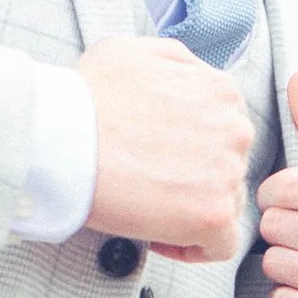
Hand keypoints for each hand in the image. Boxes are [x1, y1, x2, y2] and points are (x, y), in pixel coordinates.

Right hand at [82, 34, 254, 260]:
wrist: (61, 137)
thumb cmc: (86, 96)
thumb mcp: (136, 51)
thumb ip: (177, 64)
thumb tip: (192, 82)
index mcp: (221, 91)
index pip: (226, 129)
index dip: (195, 148)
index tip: (164, 159)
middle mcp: (235, 129)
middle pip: (229, 166)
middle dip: (195, 178)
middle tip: (151, 185)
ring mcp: (228, 173)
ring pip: (227, 204)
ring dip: (193, 210)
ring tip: (149, 209)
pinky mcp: (214, 214)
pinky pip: (221, 245)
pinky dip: (194, 247)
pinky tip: (159, 237)